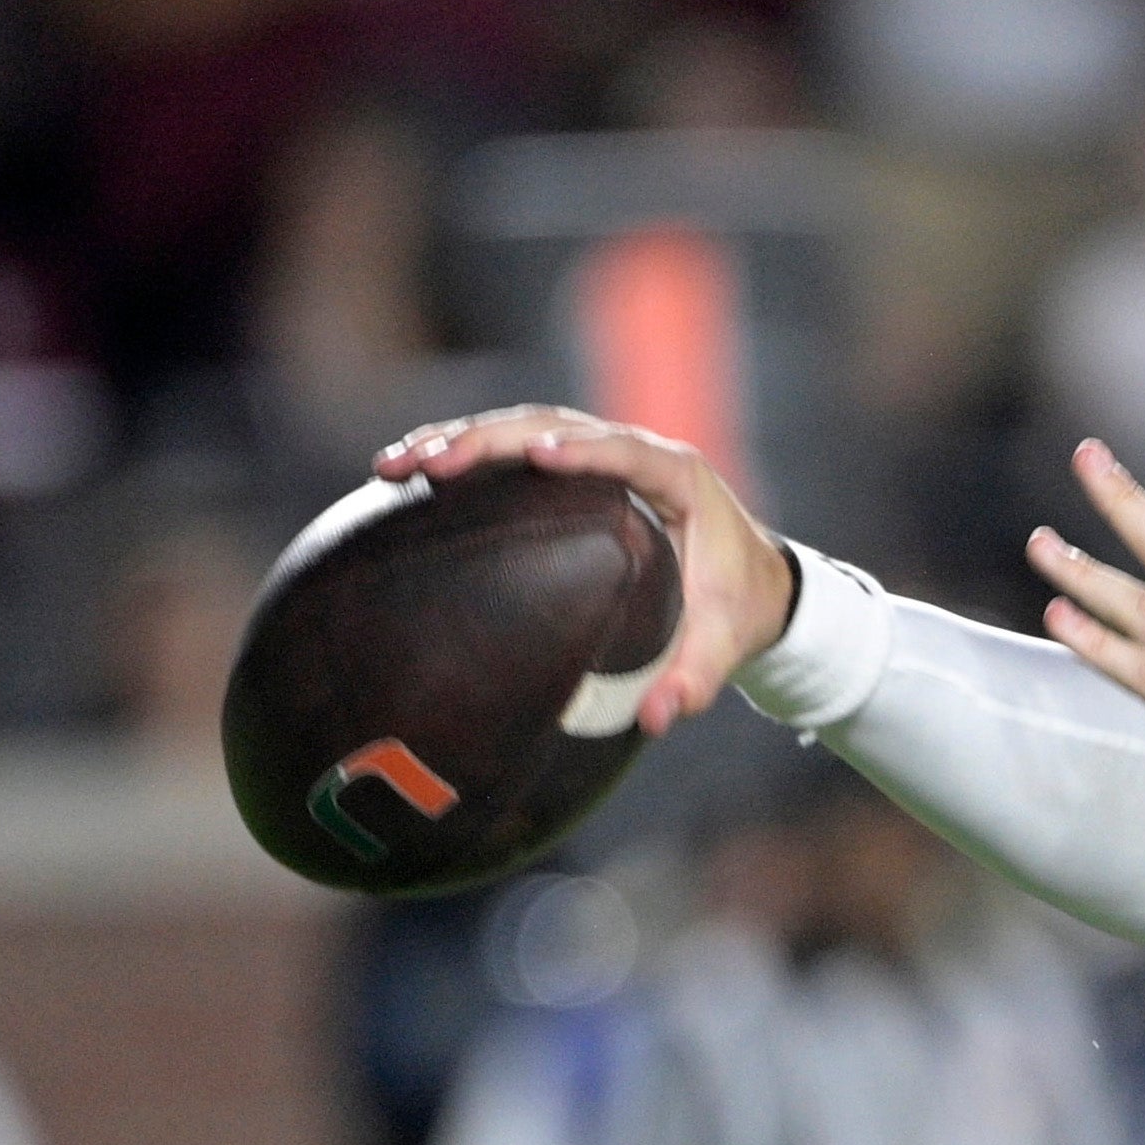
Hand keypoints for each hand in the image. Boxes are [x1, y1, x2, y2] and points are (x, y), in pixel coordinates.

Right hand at [374, 406, 792, 735]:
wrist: (752, 584)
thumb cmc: (738, 609)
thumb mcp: (724, 645)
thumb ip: (697, 680)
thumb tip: (658, 718)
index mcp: (680, 479)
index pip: (628, 451)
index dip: (586, 449)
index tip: (539, 454)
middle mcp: (637, 454)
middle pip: (553, 426)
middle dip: (487, 440)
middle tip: (429, 465)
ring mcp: (600, 456)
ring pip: (521, 429)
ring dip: (456, 441)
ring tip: (392, 468)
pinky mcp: (573, 471)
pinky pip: (512, 454)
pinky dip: (462, 462)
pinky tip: (403, 483)